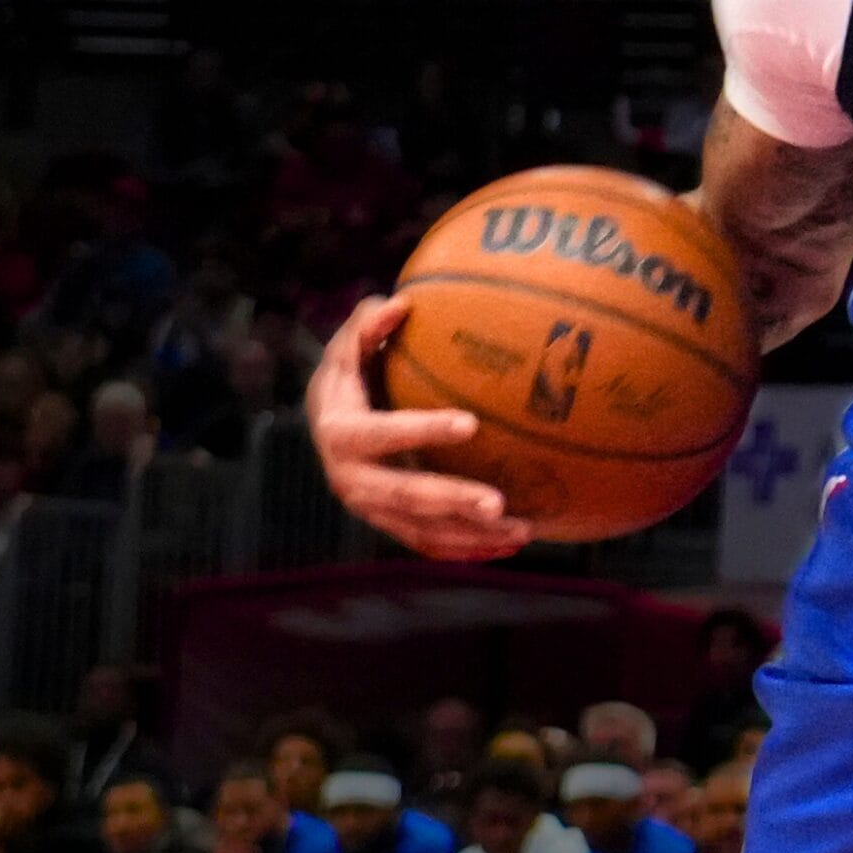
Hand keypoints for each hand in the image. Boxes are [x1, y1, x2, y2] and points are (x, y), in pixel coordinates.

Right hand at [308, 292, 532, 562]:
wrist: (328, 427)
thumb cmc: (350, 376)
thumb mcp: (350, 348)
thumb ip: (369, 325)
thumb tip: (401, 303)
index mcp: (339, 432)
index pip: (379, 434)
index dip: (421, 430)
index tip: (470, 424)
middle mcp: (350, 478)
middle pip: (405, 495)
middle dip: (453, 501)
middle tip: (500, 503)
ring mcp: (370, 509)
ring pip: (422, 530)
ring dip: (472, 535)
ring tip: (524, 531)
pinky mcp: (389, 526)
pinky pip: (429, 544)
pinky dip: (467, 550)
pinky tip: (510, 547)